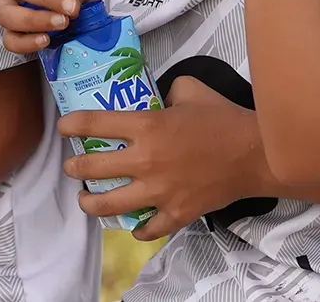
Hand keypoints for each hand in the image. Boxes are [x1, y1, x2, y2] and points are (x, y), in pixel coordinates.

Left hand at [59, 77, 262, 240]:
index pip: (94, 124)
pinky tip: (133, 223)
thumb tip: (155, 97)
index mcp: (147, 126)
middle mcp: (146, 161)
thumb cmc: (223, 118)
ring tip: (86, 199)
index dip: (72, 125)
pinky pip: (146, 228)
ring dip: (90, 203)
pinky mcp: (176, 213)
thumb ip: (164, 91)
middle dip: (74, 167)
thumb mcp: (189, 89)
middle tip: (72, 167)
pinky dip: (137, 228)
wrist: (255, 154)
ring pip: (109, 205)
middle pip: (93, 169)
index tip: (64, 127)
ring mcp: (159, 191)